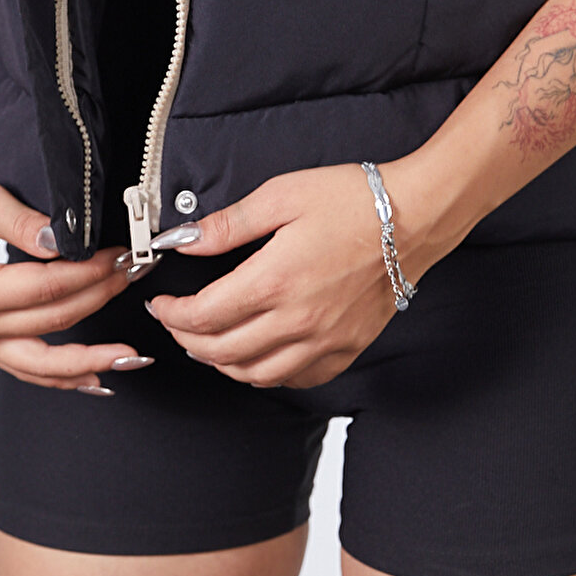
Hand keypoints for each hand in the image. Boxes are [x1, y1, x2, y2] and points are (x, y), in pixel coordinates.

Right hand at [0, 163, 154, 393]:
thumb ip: (26, 222)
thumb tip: (65, 240)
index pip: (46, 288)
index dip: (89, 273)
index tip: (120, 256)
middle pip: (52, 322)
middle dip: (100, 299)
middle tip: (133, 276)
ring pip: (43, 363)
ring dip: (90, 359)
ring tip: (128, 354)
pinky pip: (29, 369)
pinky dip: (63, 377)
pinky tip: (94, 377)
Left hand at [143, 162, 426, 388]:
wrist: (413, 217)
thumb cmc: (353, 200)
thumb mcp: (282, 195)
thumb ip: (229, 224)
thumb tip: (183, 240)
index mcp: (274, 281)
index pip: (203, 316)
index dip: (172, 314)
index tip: (161, 304)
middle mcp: (296, 321)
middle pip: (222, 352)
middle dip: (187, 339)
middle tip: (175, 323)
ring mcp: (323, 341)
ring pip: (255, 374)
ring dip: (221, 363)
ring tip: (208, 343)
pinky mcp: (345, 349)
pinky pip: (296, 379)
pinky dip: (266, 374)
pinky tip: (258, 357)